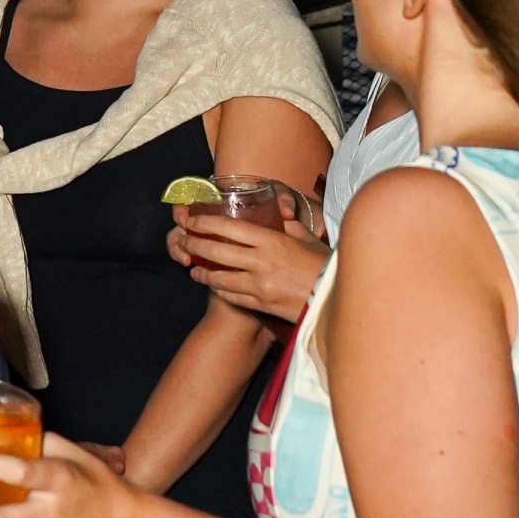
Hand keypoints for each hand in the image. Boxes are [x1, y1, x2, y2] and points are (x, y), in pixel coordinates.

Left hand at [165, 199, 327, 322]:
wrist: (334, 299)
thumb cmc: (323, 265)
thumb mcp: (305, 238)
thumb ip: (287, 226)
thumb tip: (277, 214)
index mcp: (272, 240)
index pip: (229, 227)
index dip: (205, 223)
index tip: (191, 220)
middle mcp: (261, 262)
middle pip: (217, 251)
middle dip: (195, 245)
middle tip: (184, 241)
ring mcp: (259, 286)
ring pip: (220, 278)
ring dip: (202, 272)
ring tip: (193, 268)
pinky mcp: (261, 304)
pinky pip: (232, 296)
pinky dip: (219, 290)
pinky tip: (213, 285)